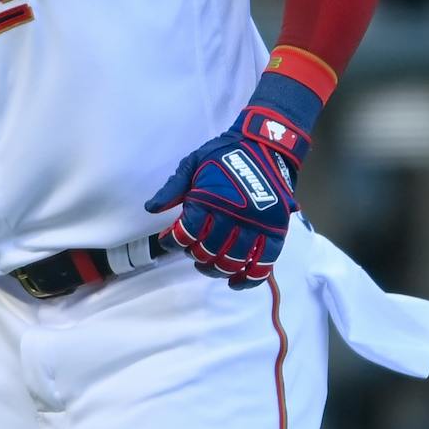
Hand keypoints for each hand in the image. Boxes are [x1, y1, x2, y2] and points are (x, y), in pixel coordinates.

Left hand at [144, 107, 308, 289]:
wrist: (265, 144)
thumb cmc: (223, 154)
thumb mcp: (192, 163)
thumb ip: (172, 188)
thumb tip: (152, 209)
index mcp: (209, 198)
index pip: (187, 233)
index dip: (173, 242)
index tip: (170, 240)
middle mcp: (233, 214)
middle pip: (209, 250)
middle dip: (195, 256)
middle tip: (193, 252)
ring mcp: (256, 224)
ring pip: (233, 260)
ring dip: (217, 269)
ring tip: (210, 266)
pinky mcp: (276, 229)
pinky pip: (265, 262)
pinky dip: (250, 277)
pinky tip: (236, 283)